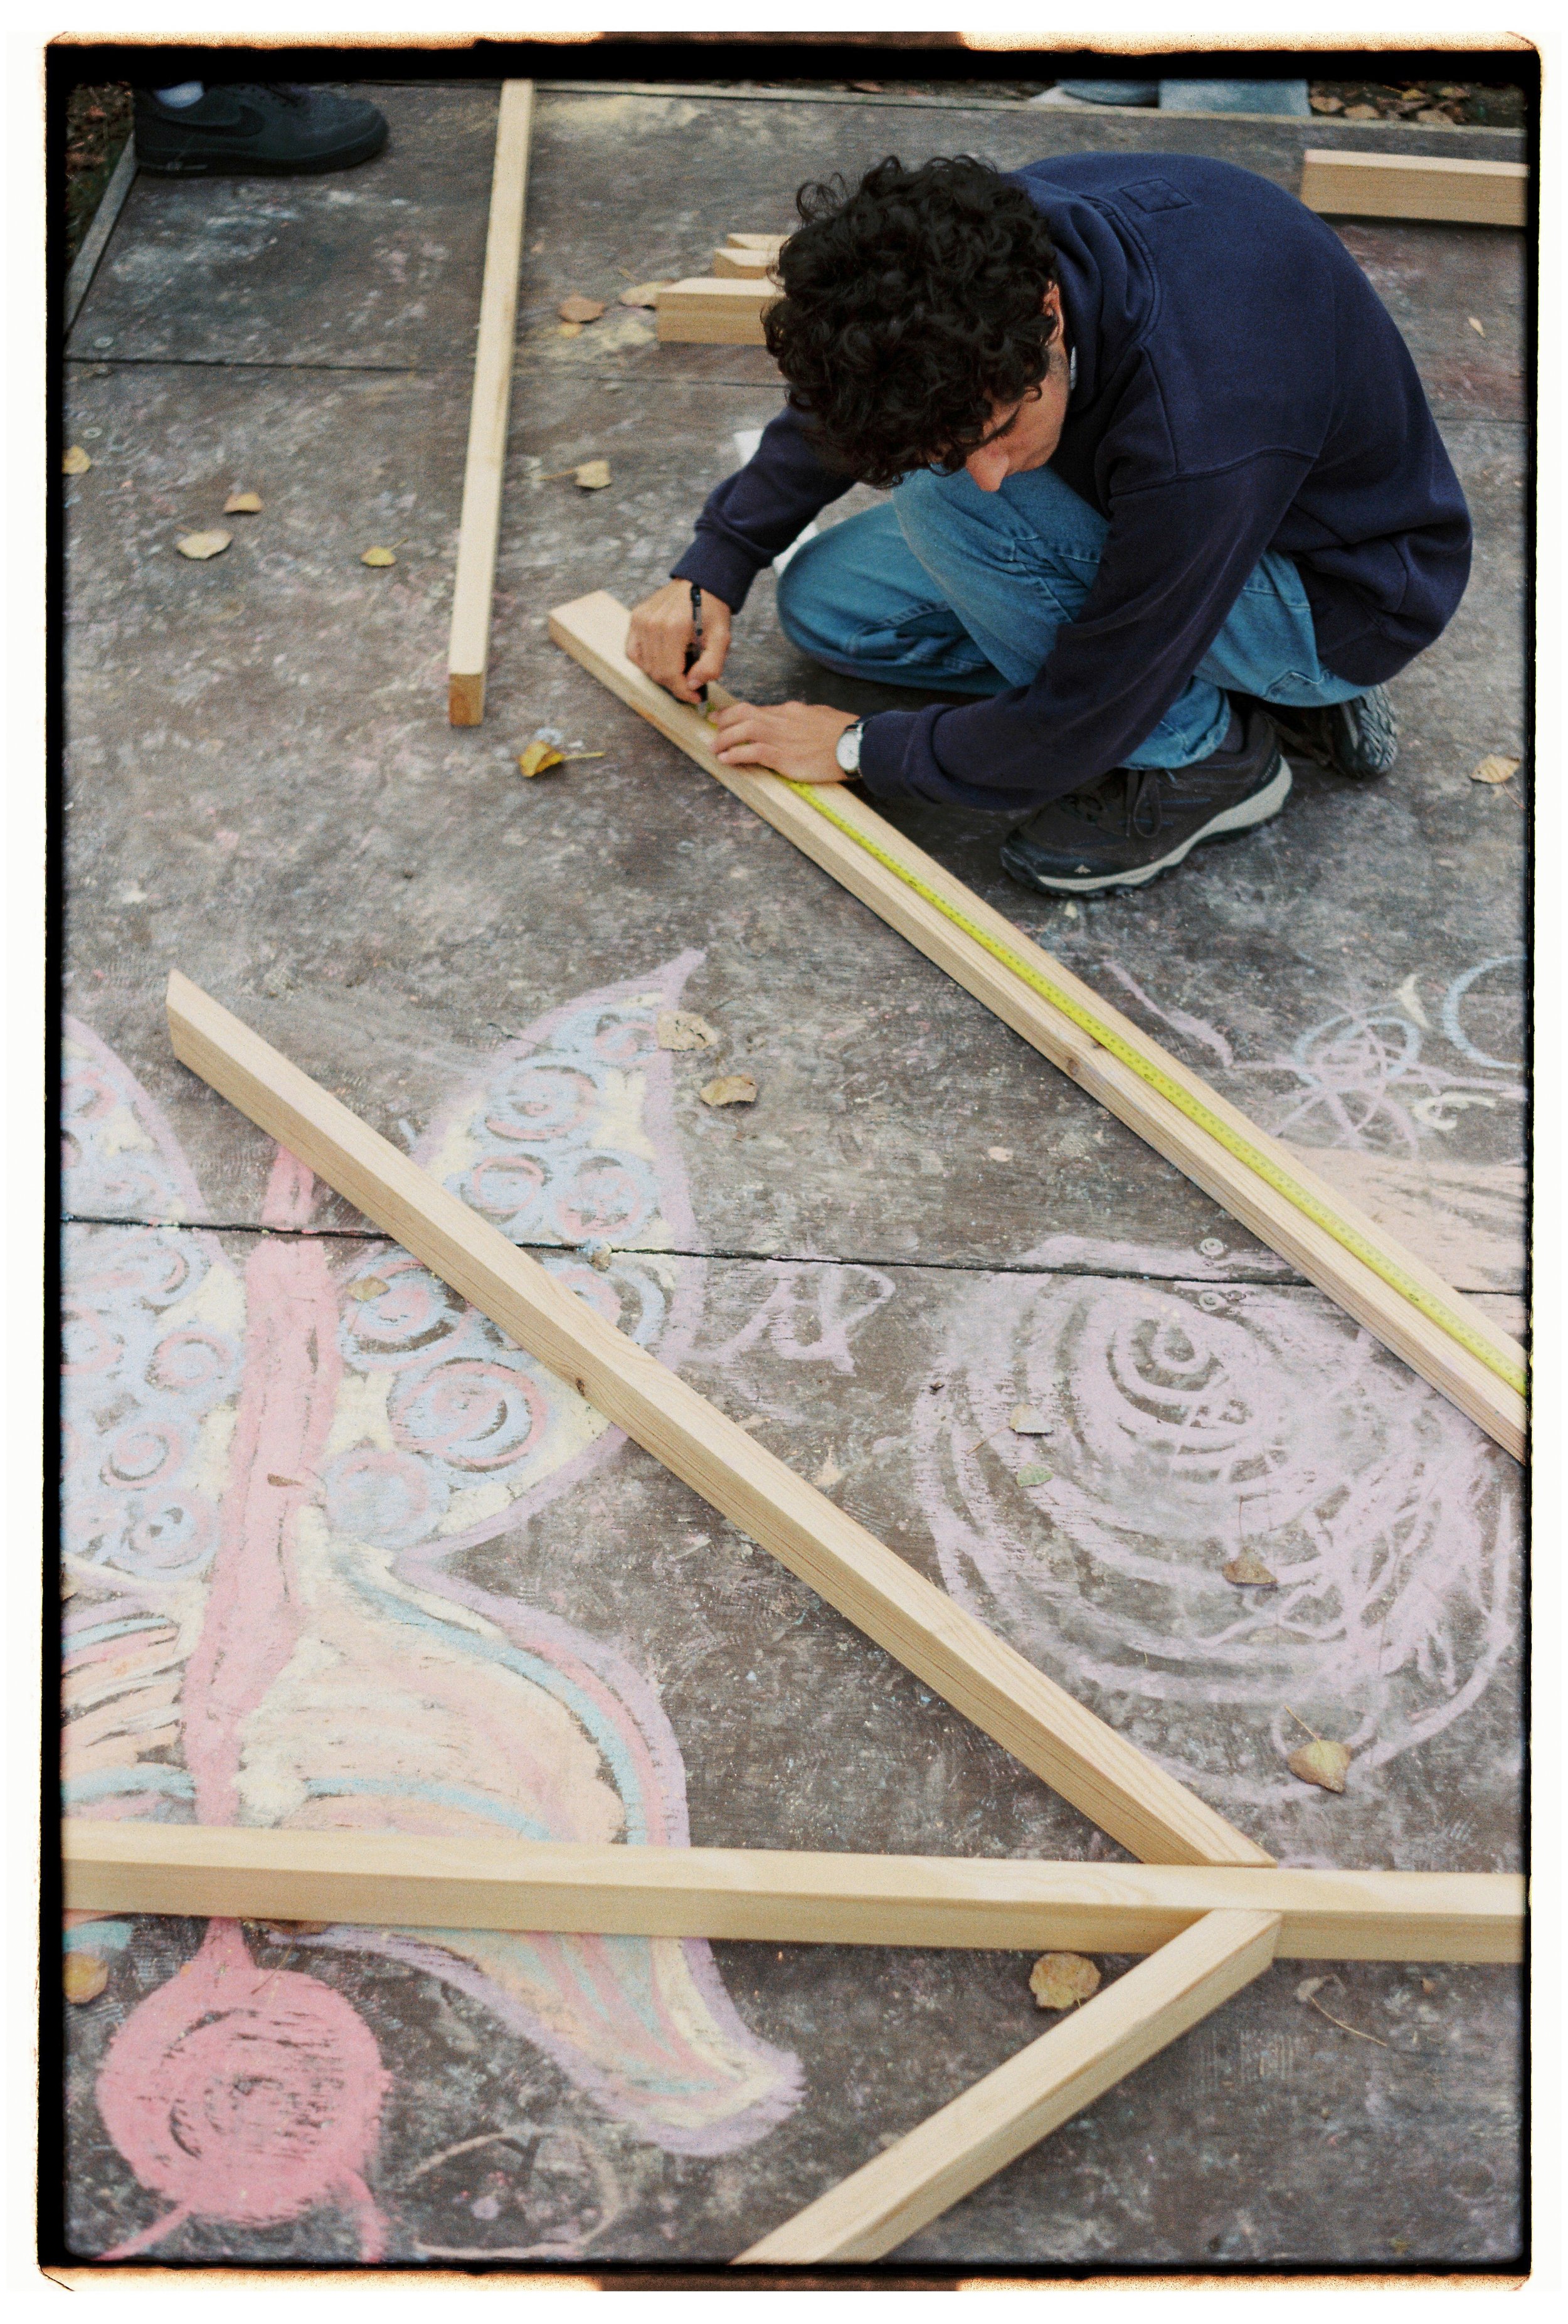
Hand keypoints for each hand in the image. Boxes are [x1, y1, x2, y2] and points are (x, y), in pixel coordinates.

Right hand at [627, 578, 731, 704]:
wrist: (701, 582)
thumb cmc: (712, 609)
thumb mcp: (721, 638)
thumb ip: (711, 666)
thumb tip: (693, 686)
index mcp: (673, 627)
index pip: (670, 674)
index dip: (683, 691)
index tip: (696, 697)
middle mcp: (652, 624)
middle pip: (657, 673)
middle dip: (676, 684)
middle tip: (692, 683)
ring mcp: (640, 620)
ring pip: (645, 666)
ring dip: (663, 674)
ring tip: (681, 667)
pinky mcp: (635, 618)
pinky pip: (633, 653)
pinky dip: (646, 662)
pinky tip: (663, 659)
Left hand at [710, 699, 859, 782]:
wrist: (855, 744)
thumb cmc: (844, 732)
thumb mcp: (820, 716)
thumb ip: (803, 717)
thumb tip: (795, 718)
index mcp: (791, 710)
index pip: (758, 709)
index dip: (736, 713)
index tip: (724, 717)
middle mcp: (782, 720)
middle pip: (744, 714)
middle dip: (724, 721)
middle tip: (712, 729)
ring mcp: (781, 738)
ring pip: (743, 731)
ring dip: (724, 739)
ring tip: (714, 748)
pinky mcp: (783, 757)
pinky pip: (752, 752)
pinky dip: (735, 755)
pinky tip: (725, 759)